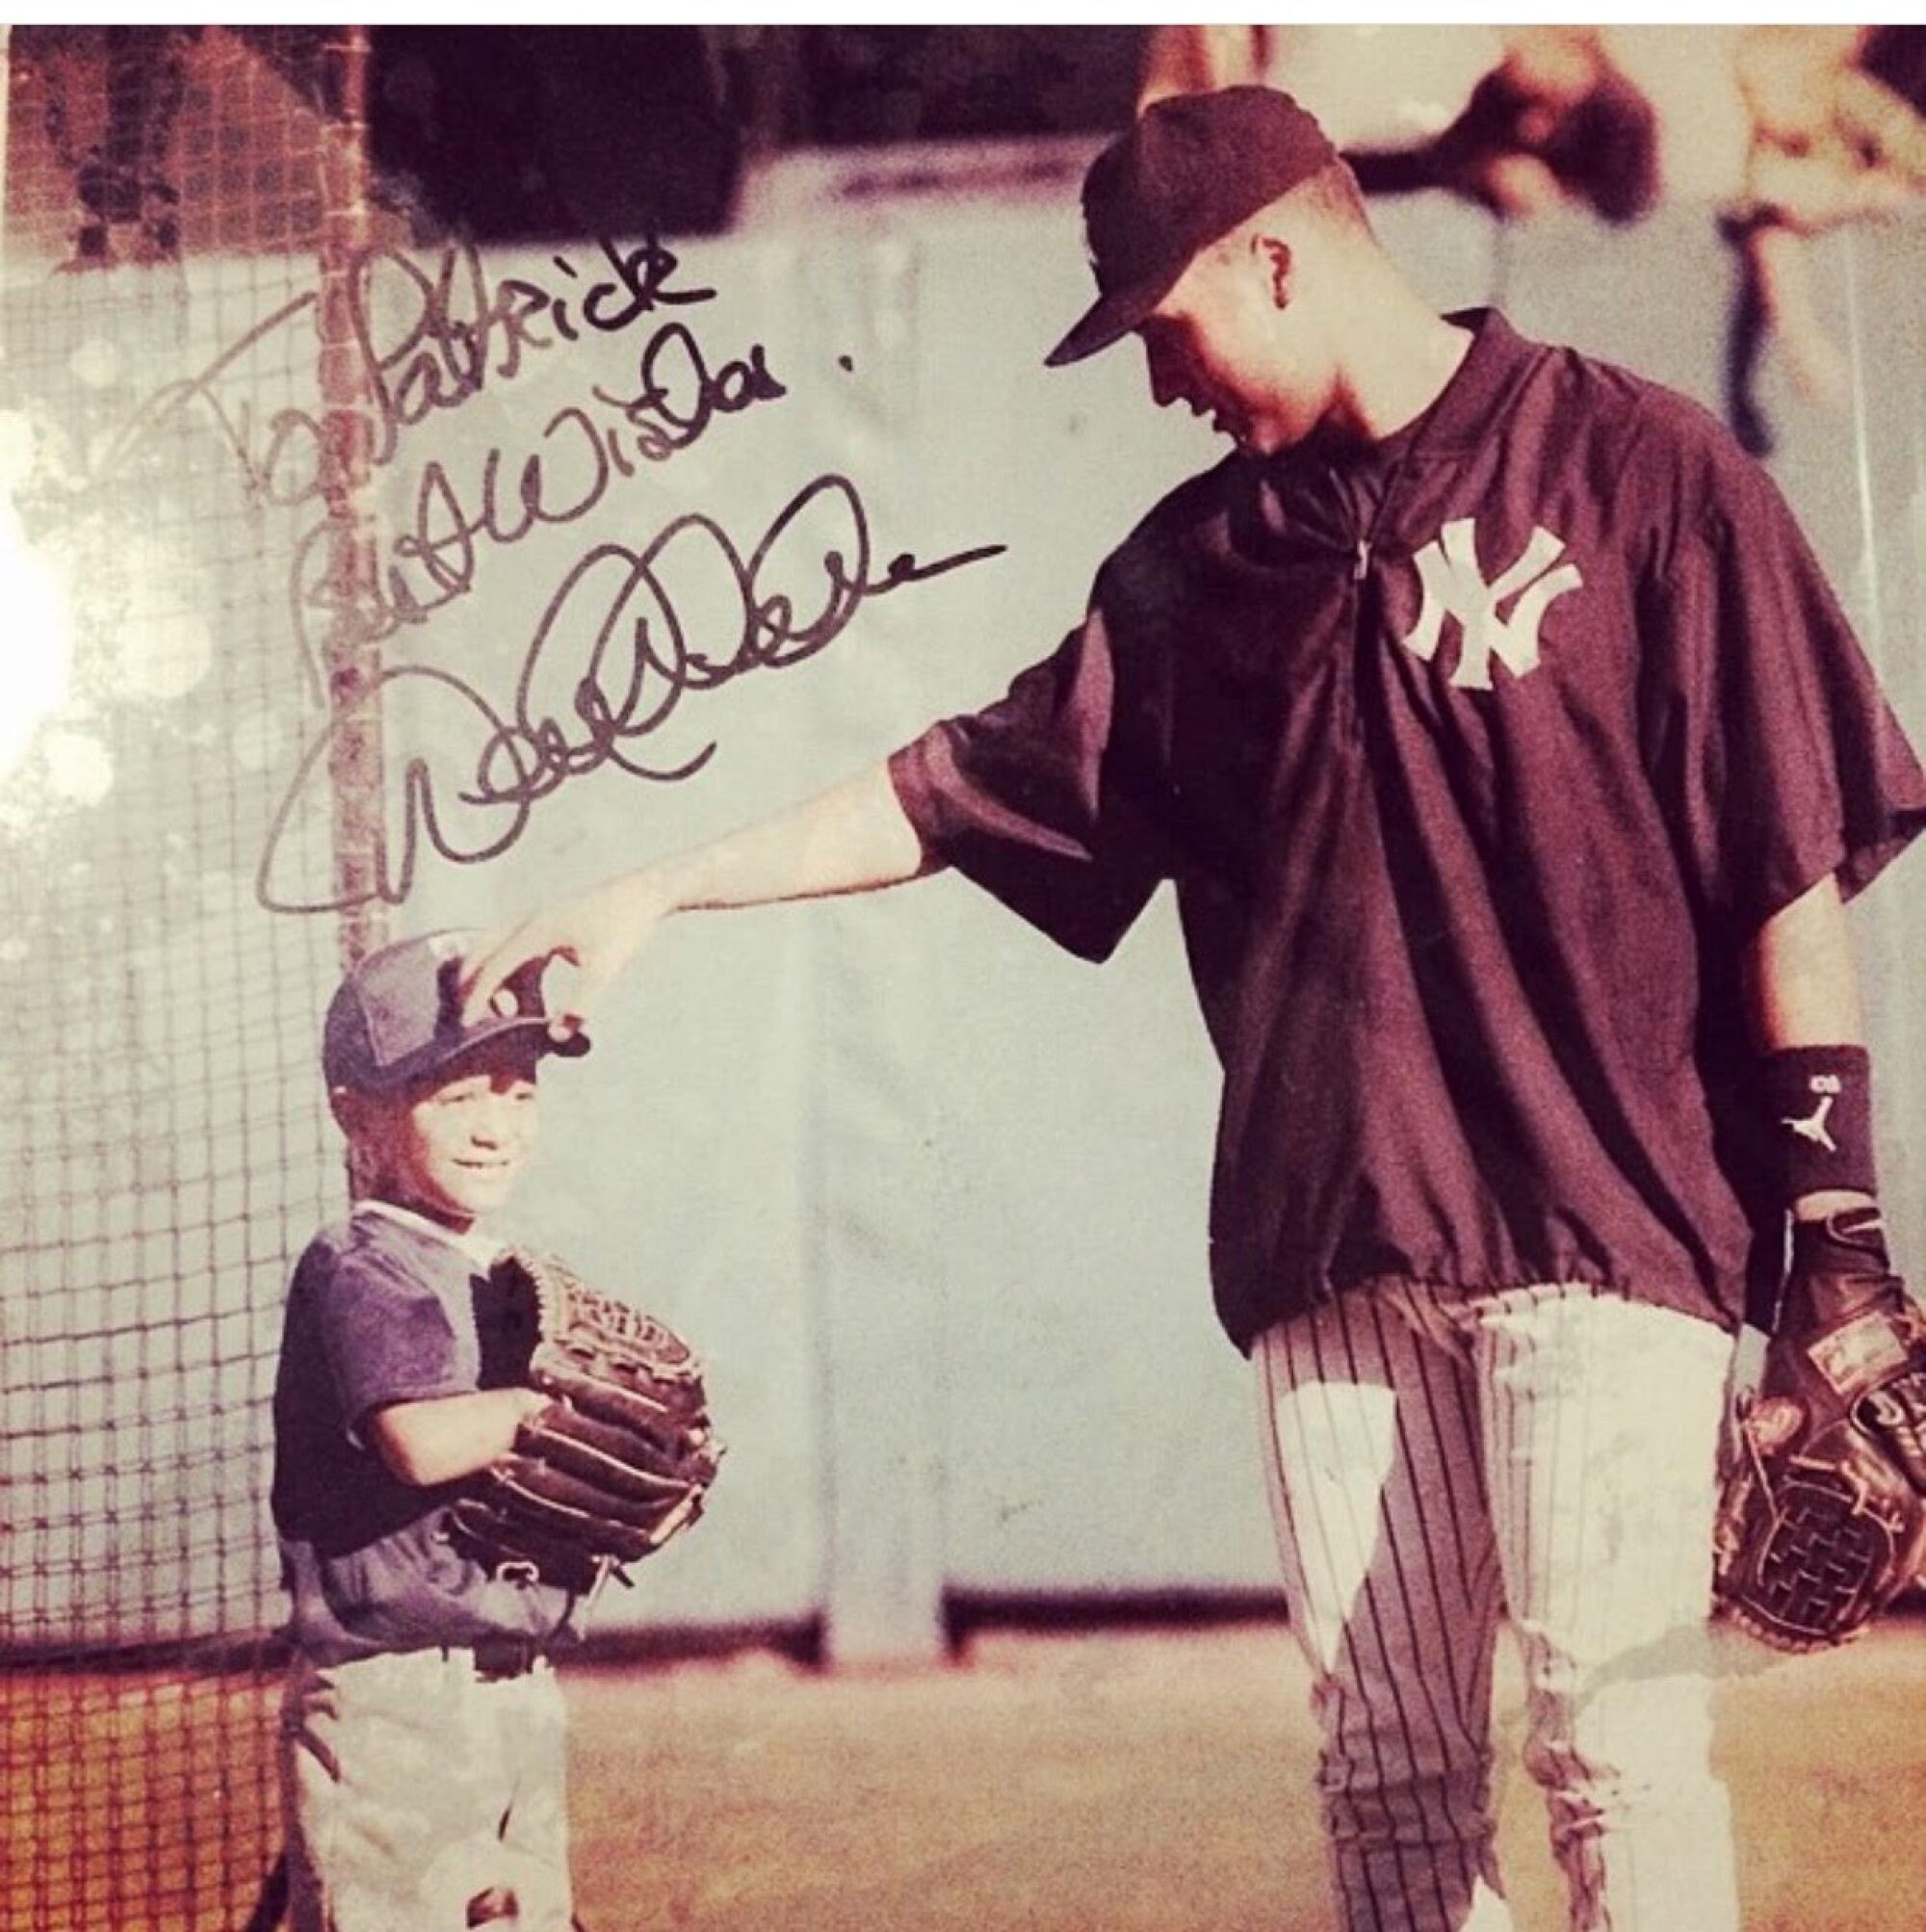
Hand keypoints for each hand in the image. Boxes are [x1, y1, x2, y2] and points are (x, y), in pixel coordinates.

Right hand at [459, 871, 669, 1037]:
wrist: (646, 894)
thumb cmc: (626, 927)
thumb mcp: (604, 968)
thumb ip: (581, 1004)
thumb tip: (557, 1038)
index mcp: (535, 931)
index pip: (492, 968)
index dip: (476, 999)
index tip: (465, 1027)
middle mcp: (529, 923)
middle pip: (482, 956)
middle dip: (473, 988)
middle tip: (474, 1023)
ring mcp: (538, 923)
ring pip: (500, 956)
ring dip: (499, 987)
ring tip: (511, 1021)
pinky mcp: (550, 928)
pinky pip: (521, 956)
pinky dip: (518, 981)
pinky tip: (534, 1008)